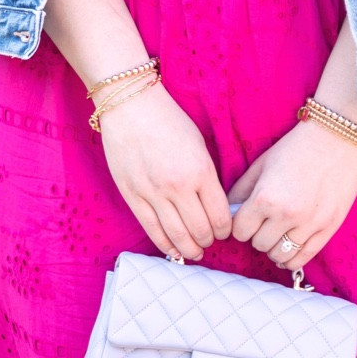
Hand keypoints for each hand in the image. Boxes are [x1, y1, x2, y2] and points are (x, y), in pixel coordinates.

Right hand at [95, 83, 232, 260]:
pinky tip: (173, 250)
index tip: (225, 231)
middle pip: (200, 230)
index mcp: (201, 172)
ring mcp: (153, 193)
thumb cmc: (169, 120)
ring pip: (177, 235)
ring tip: (195, 252)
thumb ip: (207, 176)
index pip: (220, 215)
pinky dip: (165, 244)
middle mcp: (178, 186)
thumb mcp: (199, 145)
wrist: (131, 106)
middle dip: (208, 241)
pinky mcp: (133, 196)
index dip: (225, 229)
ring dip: (189, 249)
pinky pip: (152, 229)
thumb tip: (214, 205)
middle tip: (210, 242)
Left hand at [228, 118, 356, 269]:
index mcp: (265, 198)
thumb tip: (228, 213)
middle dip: (258, 235)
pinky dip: (293, 259)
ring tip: (278, 234)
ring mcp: (310, 224)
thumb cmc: (296, 147)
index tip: (246, 220)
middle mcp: (286, 215)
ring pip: (280, 255)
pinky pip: (304, 258)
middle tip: (264, 223)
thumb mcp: (261, 165)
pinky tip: (289, 248)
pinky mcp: (329, 228)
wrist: (337, 137)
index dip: (240, 226)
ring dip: (275, 247)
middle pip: (259, 245)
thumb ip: (241, 191)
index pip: (239, 232)